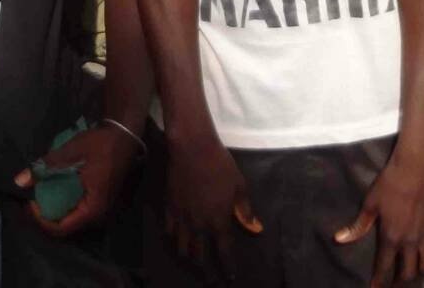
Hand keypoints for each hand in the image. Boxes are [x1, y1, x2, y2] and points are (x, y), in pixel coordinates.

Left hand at [12, 123, 139, 236]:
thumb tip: (19, 181)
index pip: (62, 228)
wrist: (126, 133)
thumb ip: (46, 167)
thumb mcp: (71, 152)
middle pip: (67, 227)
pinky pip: (81, 210)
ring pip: (74, 219)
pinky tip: (56, 191)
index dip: (42, 220)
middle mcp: (100, 213)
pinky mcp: (102, 199)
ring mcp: (103, 207)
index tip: (30, 203)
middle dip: (47, 217)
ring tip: (41, 197)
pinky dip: (66, 204)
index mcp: (93, 207)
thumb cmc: (101, 144)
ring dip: (57, 211)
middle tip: (32, 202)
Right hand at [164, 130, 259, 279]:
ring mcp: (181, 218)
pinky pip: (169, 232)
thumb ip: (245, 211)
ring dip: (189, 260)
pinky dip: (174, 241)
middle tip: (211, 280)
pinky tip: (177, 242)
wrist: (192, 148)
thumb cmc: (220, 165)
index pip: (224, 252)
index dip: (227, 267)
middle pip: (200, 256)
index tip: (230, 277)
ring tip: (194, 264)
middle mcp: (198, 225)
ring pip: (182, 248)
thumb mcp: (239, 186)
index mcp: (218, 221)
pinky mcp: (169, 209)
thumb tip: (255, 229)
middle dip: (206, 272)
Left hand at [335, 148, 423, 286]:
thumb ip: (358, 226)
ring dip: (419, 269)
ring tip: (412, 269)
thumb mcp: (370, 203)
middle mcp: (411, 241)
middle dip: (400, 281)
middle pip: (408, 272)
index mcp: (391, 237)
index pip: (384, 267)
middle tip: (394, 282)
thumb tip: (339, 239)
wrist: (417, 167)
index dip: (379, 281)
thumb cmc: (390, 183)